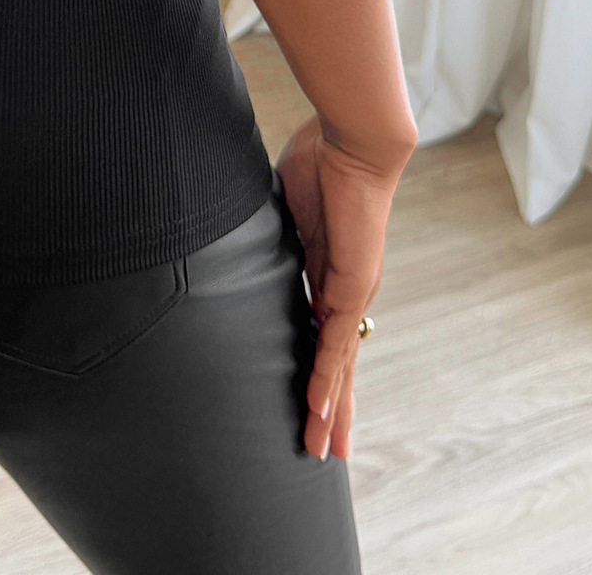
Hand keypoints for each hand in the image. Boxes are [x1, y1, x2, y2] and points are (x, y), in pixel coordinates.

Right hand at [275, 113, 406, 460]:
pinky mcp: (351, 282)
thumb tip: (239, 234)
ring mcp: (352, 290)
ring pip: (339, 365)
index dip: (318, 373)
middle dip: (331, 409)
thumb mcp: (283, 206)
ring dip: (329, 409)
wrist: (353, 138)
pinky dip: (327, 377)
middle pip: (337, 363)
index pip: (322, 336)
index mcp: (328, 272)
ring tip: (321, 449)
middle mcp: (345, 289)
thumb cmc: (321, 158)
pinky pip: (335, 341)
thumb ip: (270, 232)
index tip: (310, 405)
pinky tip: (320, 408)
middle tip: (325, 452)